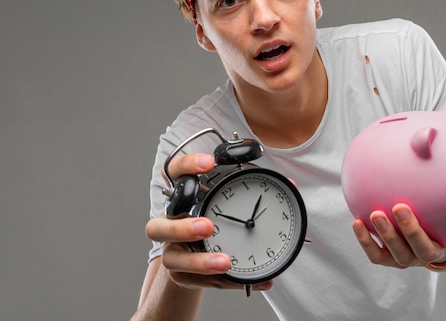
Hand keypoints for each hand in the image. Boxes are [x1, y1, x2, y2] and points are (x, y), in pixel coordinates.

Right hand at [147, 152, 272, 291]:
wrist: (198, 255)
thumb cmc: (217, 218)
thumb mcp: (232, 199)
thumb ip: (254, 189)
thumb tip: (289, 184)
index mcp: (182, 198)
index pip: (173, 173)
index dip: (187, 166)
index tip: (209, 163)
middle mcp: (170, 224)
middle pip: (156, 227)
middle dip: (183, 227)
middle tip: (208, 227)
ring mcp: (173, 251)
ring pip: (173, 260)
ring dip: (200, 262)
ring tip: (225, 262)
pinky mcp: (182, 275)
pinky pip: (198, 281)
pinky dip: (223, 281)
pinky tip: (245, 280)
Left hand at [352, 202, 445, 268]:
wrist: (434, 231)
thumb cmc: (444, 204)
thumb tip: (431, 134)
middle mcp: (438, 251)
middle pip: (428, 251)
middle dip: (412, 230)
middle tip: (400, 207)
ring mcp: (414, 257)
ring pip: (402, 255)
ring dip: (388, 235)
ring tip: (376, 214)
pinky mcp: (393, 258)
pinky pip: (379, 256)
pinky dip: (367, 242)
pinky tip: (357, 222)